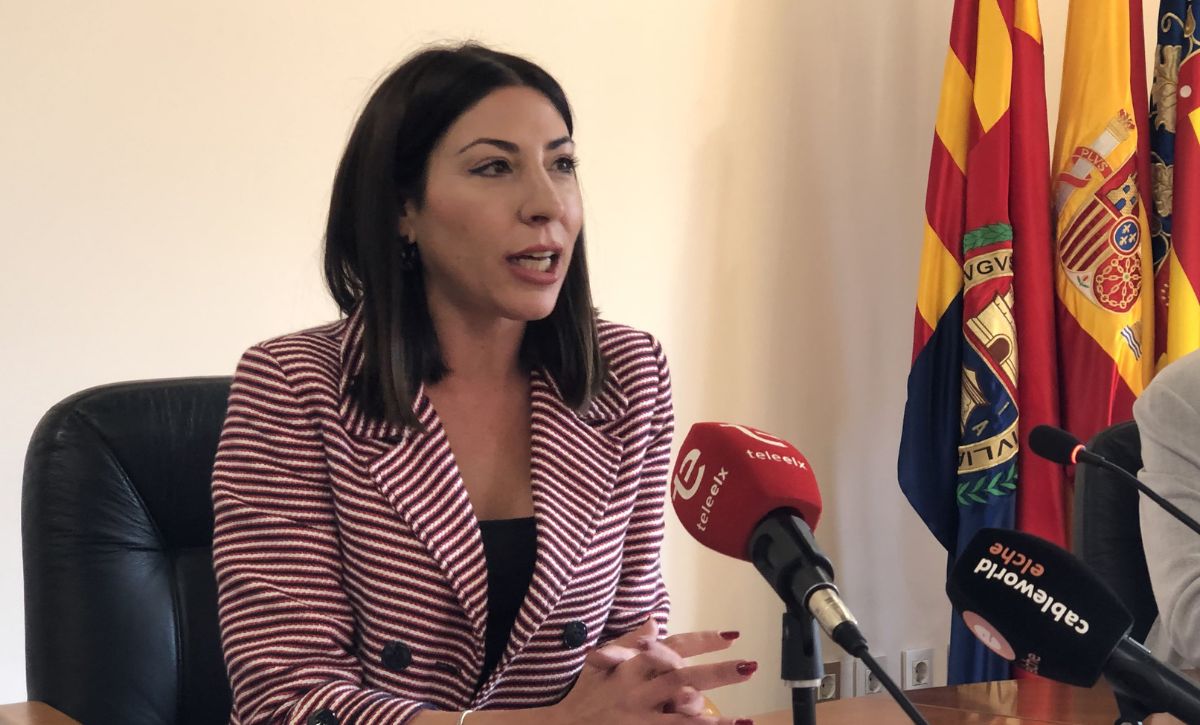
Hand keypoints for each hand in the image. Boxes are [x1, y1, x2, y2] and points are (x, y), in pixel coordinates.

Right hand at [553, 619, 755, 723]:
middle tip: (749, 666)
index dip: (702, 641)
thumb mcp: (604, 663)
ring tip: (745, 721)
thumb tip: (654, 621)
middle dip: (717, 673)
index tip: (731, 637)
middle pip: (684, 677)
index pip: (672, 647)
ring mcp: (639, 716)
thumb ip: (631, 642)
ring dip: (715, 720)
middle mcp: (637, 689)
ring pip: (682, 717)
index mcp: (632, 666)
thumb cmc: (585, 693)